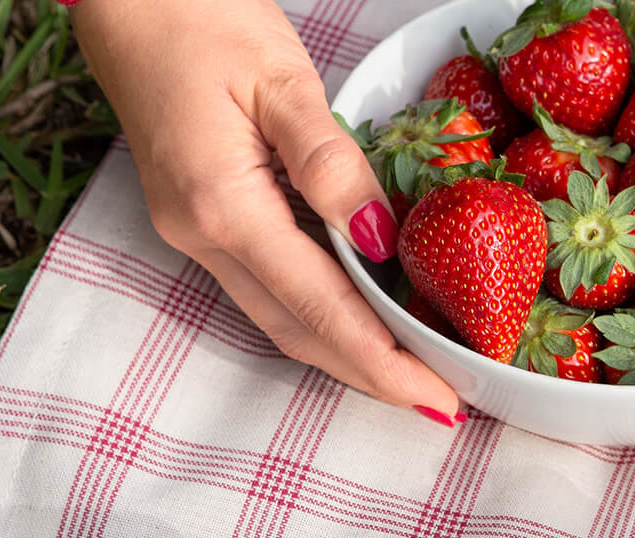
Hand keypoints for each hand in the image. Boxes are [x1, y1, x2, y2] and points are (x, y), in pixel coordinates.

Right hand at [70, 0, 463, 425]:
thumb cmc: (200, 18)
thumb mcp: (282, 79)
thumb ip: (330, 163)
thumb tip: (378, 238)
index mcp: (222, 206)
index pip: (318, 307)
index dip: (381, 360)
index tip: (436, 397)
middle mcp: (200, 235)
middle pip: (297, 330)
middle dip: (369, 375)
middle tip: (441, 403)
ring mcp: (193, 232)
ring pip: (280, 316)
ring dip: (345, 353)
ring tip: (413, 375)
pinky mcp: (198, 218)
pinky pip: (268, 285)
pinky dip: (321, 314)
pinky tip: (364, 319)